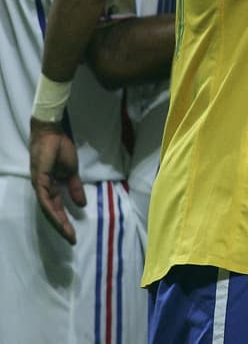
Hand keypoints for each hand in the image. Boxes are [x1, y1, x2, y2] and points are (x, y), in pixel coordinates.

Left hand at [29, 118, 84, 243]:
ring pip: (47, 210)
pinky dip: (51, 211)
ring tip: (68, 234)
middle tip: (72, 240)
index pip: (57, 209)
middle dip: (62, 228)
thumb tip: (82, 204)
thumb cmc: (60, 149)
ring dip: (57, 223)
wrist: (53, 134)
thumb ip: (75, 187)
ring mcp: (40, 186)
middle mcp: (43, 190)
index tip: (74, 235)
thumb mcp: (72, 172)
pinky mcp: (39, 180)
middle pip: (51, 214)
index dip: (65, 222)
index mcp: (50, 188)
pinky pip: (45, 200)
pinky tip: (59, 219)